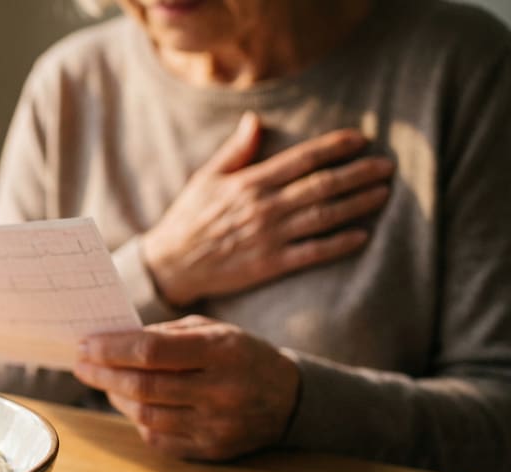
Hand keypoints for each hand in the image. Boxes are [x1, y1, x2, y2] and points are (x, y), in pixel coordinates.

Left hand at [74, 316, 298, 460]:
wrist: (289, 399)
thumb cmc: (240, 355)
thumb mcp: (212, 330)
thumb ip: (164, 333)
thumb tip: (111, 342)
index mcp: (221, 351)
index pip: (151, 351)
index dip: (111, 349)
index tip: (85, 345)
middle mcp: (220, 391)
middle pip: (143, 386)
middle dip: (103, 374)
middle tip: (82, 364)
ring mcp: (216, 425)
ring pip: (146, 415)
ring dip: (117, 397)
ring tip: (106, 381)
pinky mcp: (211, 450)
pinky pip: (158, 438)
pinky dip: (138, 419)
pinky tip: (133, 404)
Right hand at [142, 112, 393, 306]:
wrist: (171, 264)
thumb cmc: (189, 218)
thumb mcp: (206, 177)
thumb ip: (236, 150)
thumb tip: (255, 120)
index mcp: (251, 182)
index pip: (302, 159)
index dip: (335, 147)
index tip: (361, 140)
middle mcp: (265, 207)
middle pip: (322, 185)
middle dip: (359, 173)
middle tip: (387, 166)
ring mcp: (270, 236)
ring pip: (324, 216)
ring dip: (357, 204)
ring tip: (383, 194)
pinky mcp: (271, 264)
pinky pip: (313, 252)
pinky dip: (340, 244)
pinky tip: (362, 235)